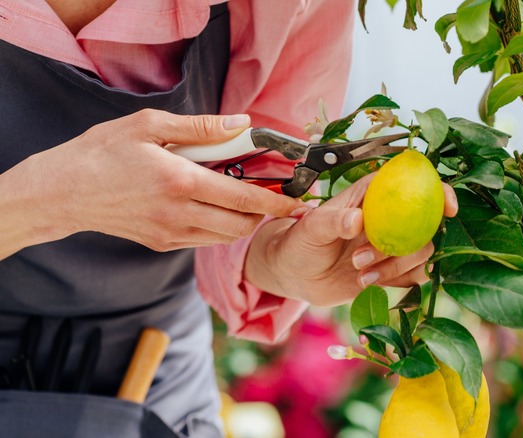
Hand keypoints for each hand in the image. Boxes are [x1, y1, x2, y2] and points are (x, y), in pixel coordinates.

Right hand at [0, 109, 306, 255]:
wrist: (62, 192)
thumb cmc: (103, 152)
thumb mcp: (149, 126)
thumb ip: (201, 127)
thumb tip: (242, 123)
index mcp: (181, 182)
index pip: (244, 198)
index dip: (277, 202)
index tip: (298, 202)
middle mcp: (179, 215)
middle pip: (242, 224)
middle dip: (264, 213)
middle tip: (271, 195)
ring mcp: (170, 234)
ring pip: (225, 237)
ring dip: (242, 221)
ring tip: (243, 198)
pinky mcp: (161, 244)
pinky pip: (203, 240)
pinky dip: (218, 227)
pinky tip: (213, 206)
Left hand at [245, 173, 458, 306]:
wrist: (294, 275)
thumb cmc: (300, 241)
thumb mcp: (311, 227)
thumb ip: (333, 220)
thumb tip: (357, 220)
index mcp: (375, 195)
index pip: (416, 185)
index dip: (439, 192)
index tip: (448, 208)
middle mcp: (390, 217)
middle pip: (426, 224)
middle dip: (404, 244)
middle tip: (362, 258)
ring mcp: (394, 244)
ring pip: (422, 253)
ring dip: (395, 266)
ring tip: (358, 273)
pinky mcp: (393, 270)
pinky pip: (414, 276)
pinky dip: (397, 282)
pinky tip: (367, 284)